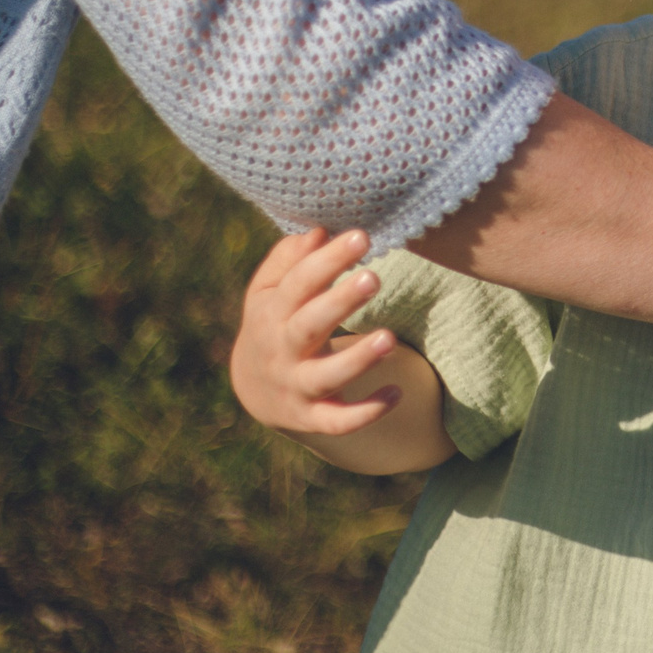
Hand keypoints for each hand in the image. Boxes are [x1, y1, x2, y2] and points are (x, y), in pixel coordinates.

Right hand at [229, 228, 403, 435]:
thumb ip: (289, 259)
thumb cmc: (273, 323)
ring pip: (326, 376)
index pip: (299, 283)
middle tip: (373, 278)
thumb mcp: (268, 291)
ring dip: (358, 360)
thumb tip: (318, 231)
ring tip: (389, 338)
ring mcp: (297, 386)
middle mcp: (282, 350)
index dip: (327, 260)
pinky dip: (365, 412)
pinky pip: (338, 421)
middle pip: (309, 325)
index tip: (361, 237)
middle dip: (340, 303)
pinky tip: (397, 395)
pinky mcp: (312, 417)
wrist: (255, 390)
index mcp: (272, 312)